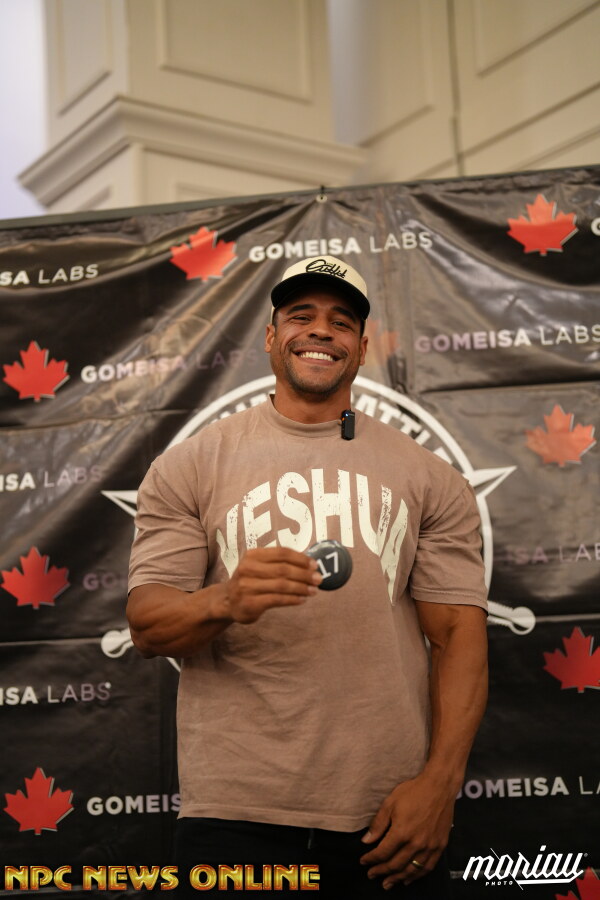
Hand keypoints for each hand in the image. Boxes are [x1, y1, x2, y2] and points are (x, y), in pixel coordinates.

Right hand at [221, 547, 321, 623]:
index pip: (281, 553)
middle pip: (283, 569)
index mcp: (252, 555)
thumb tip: (310, 565)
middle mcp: (248, 569)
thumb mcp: (258, 566)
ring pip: (282, 585)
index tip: (314, 565)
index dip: (300, 558)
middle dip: (304, 574)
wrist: (227, 601)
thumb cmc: (250, 581)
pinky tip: (302, 599)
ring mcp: (247, 587)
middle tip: (319, 579)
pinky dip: (293, 599)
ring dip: (301, 588)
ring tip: (314, 591)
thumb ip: (279, 563)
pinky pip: (277, 600)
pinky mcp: (250, 603)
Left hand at [359, 774, 454, 889]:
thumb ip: (378, 824)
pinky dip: (417, 876)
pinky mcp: (439, 846)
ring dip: (397, 878)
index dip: (371, 859)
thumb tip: (367, 841)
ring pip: (411, 870)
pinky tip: (409, 878)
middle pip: (395, 864)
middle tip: (372, 875)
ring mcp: (429, 846)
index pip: (382, 853)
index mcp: (402, 832)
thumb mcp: (390, 803)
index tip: (364, 861)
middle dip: (381, 871)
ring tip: (388, 883)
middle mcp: (416, 843)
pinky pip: (427, 867)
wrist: (439, 786)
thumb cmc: (414, 791)